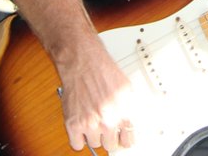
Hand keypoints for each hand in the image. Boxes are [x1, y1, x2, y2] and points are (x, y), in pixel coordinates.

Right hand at [58, 34, 138, 151]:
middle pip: (110, 145)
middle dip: (108, 136)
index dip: (125, 140)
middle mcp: (108, 119)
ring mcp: (90, 123)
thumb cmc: (103, 70)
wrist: (83, 61)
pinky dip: (78, 139)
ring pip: (94, 144)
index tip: (122, 139)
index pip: (128, 140)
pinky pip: (76, 145)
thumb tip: (134, 124)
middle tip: (105, 127)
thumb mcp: (126, 88)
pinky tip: (81, 128)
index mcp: (124, 111)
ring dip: (93, 136)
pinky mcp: (73, 123)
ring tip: (92, 121)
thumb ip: (130, 108)